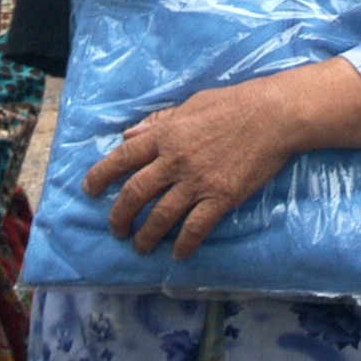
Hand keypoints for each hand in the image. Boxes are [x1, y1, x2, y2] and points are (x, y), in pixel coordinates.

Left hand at [83, 78, 305, 258]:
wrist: (271, 116)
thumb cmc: (230, 105)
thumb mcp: (187, 106)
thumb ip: (157, 123)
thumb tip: (128, 134)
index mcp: (164, 135)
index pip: (122, 158)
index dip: (101, 175)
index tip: (89, 190)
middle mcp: (175, 160)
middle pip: (136, 192)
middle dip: (120, 215)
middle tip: (116, 229)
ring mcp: (198, 181)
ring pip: (162, 216)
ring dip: (147, 236)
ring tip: (140, 247)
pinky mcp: (221, 198)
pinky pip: (196, 227)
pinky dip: (184, 244)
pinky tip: (178, 255)